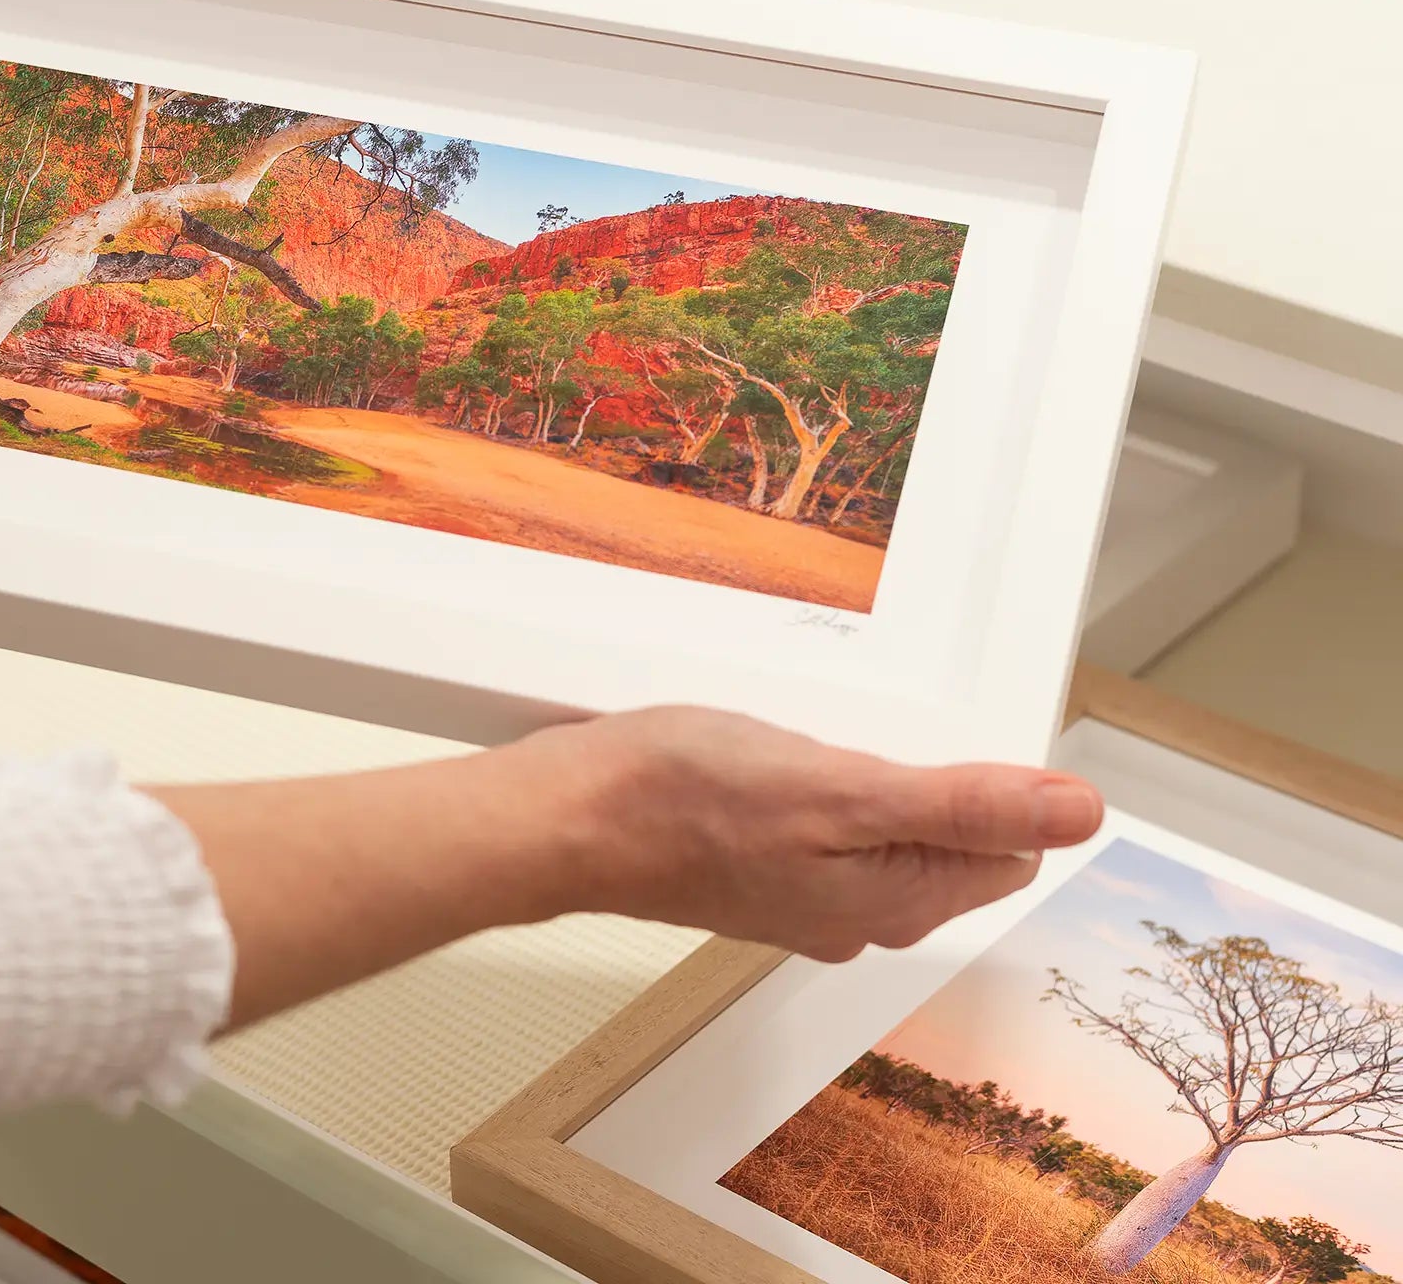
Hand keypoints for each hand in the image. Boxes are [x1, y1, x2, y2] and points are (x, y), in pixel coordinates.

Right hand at [513, 705, 1103, 961]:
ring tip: (808, 739)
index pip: (1007, 847)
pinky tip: (770, 754)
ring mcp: (804, 895)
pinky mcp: (759, 867)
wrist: (566, 817)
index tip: (927, 738)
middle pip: (947, 835)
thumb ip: (965, 804)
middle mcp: (858, 913)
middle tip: (856, 733)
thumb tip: (1079, 813)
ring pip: (883, 823)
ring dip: (864, 772)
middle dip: (923, 774)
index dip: (986, 782)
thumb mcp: (841, 788)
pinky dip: (814, 779)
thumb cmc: (682, 802)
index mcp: (896, 903)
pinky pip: (825, 820)